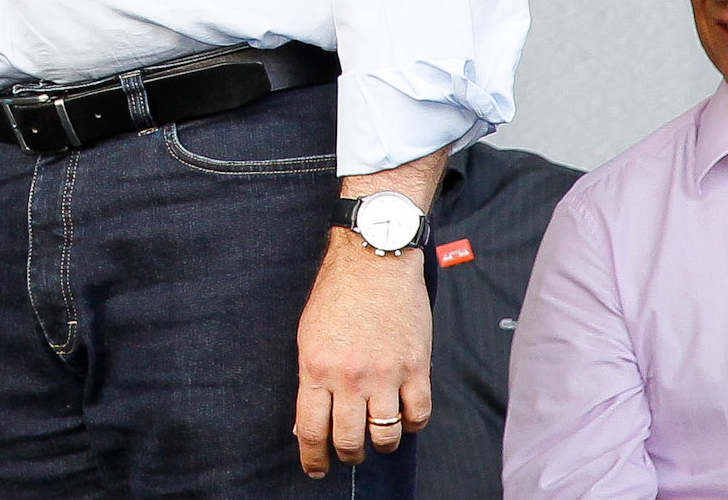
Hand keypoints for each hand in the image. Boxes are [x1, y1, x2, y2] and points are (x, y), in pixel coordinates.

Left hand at [294, 229, 431, 475]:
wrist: (375, 259)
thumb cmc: (337, 294)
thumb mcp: (308, 336)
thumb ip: (310, 379)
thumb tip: (309, 422)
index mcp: (316, 367)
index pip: (311, 429)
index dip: (313, 457)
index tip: (315, 469)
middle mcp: (349, 376)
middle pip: (349, 440)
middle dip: (347, 455)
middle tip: (348, 453)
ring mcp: (386, 374)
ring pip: (385, 435)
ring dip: (380, 443)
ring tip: (377, 437)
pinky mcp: (416, 367)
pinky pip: (419, 415)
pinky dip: (411, 424)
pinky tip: (404, 416)